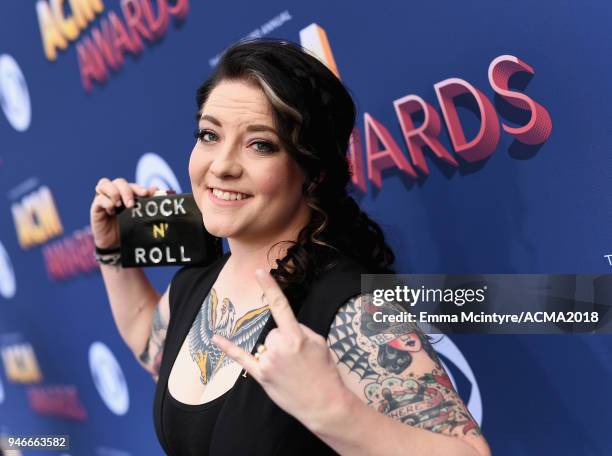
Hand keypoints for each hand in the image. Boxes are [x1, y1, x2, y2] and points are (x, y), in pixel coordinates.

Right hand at [90, 177, 156, 248]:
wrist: (116, 243)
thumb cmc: (129, 227)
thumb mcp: (139, 215)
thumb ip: (146, 202)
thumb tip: (155, 188)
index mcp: (127, 193)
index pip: (132, 185)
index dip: (138, 188)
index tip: (146, 194)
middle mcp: (115, 193)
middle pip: (119, 182)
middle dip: (126, 191)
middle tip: (131, 204)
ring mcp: (104, 198)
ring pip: (104, 184)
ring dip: (114, 192)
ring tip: (119, 205)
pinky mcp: (96, 207)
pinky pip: (99, 199)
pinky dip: (106, 203)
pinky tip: (112, 211)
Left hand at [212, 269, 351, 429]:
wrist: (325, 404)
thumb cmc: (324, 372)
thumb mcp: (319, 343)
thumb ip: (300, 330)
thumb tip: (285, 327)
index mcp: (296, 337)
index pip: (280, 306)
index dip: (270, 287)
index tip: (259, 271)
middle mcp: (279, 348)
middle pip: (274, 332)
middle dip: (285, 341)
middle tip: (299, 359)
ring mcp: (268, 362)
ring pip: (266, 345)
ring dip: (276, 353)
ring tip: (292, 370)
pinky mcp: (261, 376)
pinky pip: (242, 358)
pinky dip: (228, 348)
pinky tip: (216, 339)